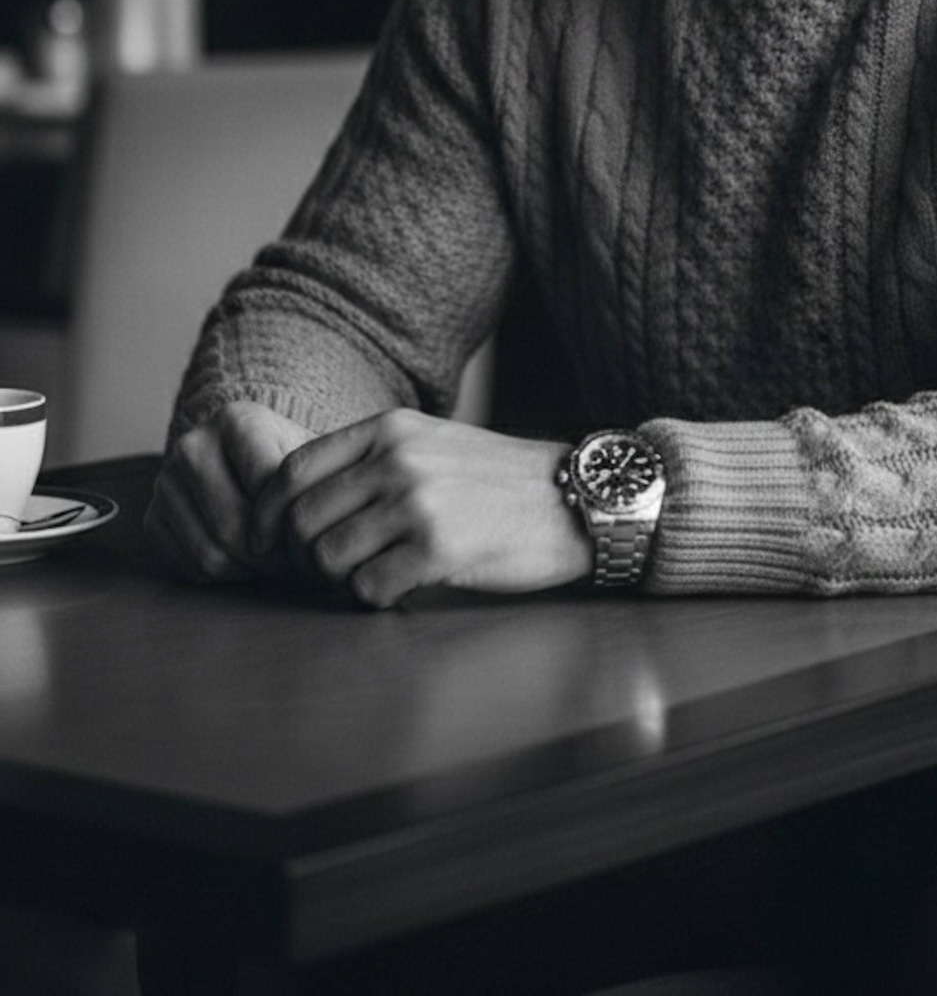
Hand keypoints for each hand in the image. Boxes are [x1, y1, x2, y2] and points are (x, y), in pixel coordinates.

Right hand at [146, 400, 315, 581]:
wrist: (248, 458)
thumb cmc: (287, 459)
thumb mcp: (309, 455)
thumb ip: (314, 482)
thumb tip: (313, 535)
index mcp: (237, 420)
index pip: (266, 486)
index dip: (292, 523)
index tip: (309, 536)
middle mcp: (192, 445)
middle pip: (232, 524)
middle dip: (269, 558)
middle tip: (294, 565)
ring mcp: (166, 482)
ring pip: (208, 553)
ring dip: (246, 571)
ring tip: (274, 566)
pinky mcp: (153, 516)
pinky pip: (187, 566)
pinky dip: (220, 575)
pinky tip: (245, 563)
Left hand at [248, 411, 592, 606]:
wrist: (574, 499)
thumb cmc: (499, 480)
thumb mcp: (431, 443)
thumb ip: (372, 460)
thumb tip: (298, 497)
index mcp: (390, 430)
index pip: (292, 470)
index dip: (269, 514)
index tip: (271, 543)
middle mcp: (397, 461)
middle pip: (300, 520)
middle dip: (299, 558)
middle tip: (322, 573)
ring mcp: (417, 504)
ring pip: (327, 558)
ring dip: (339, 580)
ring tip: (369, 577)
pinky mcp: (439, 550)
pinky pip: (368, 589)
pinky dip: (375, 598)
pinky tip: (400, 588)